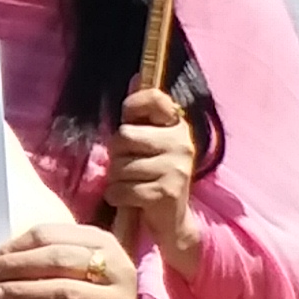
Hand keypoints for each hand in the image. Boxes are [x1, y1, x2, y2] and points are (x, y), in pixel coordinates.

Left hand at [100, 87, 199, 267]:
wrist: (173, 221)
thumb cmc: (153, 176)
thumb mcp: (149, 143)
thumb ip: (141, 114)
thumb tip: (137, 76)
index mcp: (177, 126)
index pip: (154, 98)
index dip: (134, 106)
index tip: (129, 119)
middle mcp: (181, 143)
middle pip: (124, 136)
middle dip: (117, 155)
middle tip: (128, 166)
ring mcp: (176, 168)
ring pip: (120, 165)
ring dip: (116, 179)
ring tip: (131, 184)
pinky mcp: (166, 192)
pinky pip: (122, 189)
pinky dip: (117, 196)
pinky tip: (130, 200)